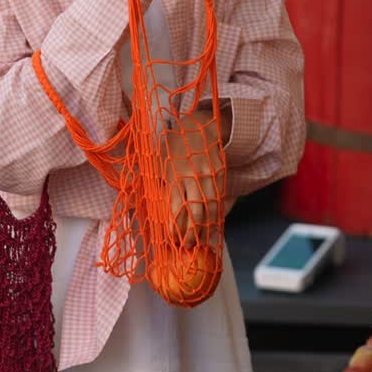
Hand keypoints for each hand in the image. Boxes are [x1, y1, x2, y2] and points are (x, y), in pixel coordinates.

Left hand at [164, 114, 225, 247]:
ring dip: (207, 227)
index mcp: (174, 174)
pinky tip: (212, 224)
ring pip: (211, 208)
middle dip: (192, 233)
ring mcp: (209, 176)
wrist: (198, 126)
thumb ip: (160, 183)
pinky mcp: (220, 174)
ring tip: (201, 240)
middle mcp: (192, 176)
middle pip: (195, 212)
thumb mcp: (160, 161)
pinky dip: (216, 213)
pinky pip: (219, 198)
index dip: (174, 227)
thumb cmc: (173, 145)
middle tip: (188, 245)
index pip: (175, 208)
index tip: (171, 239)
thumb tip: (151, 207)